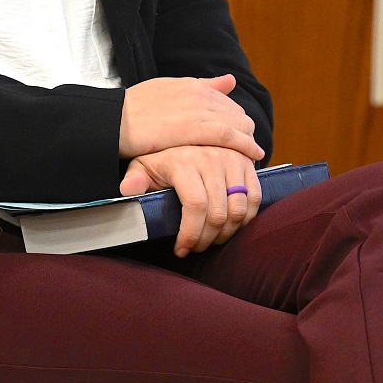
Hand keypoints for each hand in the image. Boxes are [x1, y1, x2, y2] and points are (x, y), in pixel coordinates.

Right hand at [119, 74, 262, 161]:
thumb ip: (200, 86)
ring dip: (247, 140)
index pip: (227, 101)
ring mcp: (197, 111)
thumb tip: (230, 80)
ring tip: (250, 155)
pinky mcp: (193, 129)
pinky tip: (254, 155)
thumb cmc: (133, 109)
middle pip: (236, 113)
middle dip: (244, 131)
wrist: (114, 121)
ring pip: (237, 124)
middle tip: (246, 149)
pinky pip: (229, 137)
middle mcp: (198, 95)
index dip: (235, 119)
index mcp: (191, 85)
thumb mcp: (167, 89)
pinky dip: (245, 146)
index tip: (238, 133)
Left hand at [120, 145, 261, 255]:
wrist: (189, 133)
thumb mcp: (144, 165)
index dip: (191, 233)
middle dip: (207, 239)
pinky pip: (254, 199)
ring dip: (227, 233)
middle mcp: (211, 158)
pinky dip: (245, 219)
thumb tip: (128, 190)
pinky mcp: (247, 164)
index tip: (182, 249)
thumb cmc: (163, 157)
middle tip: (196, 247)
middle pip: (218, 213)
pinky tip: (229, 226)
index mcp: (184, 161)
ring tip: (211, 239)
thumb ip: (135, 179)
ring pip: (239, 210)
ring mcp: (233, 160)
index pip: (195, 205)